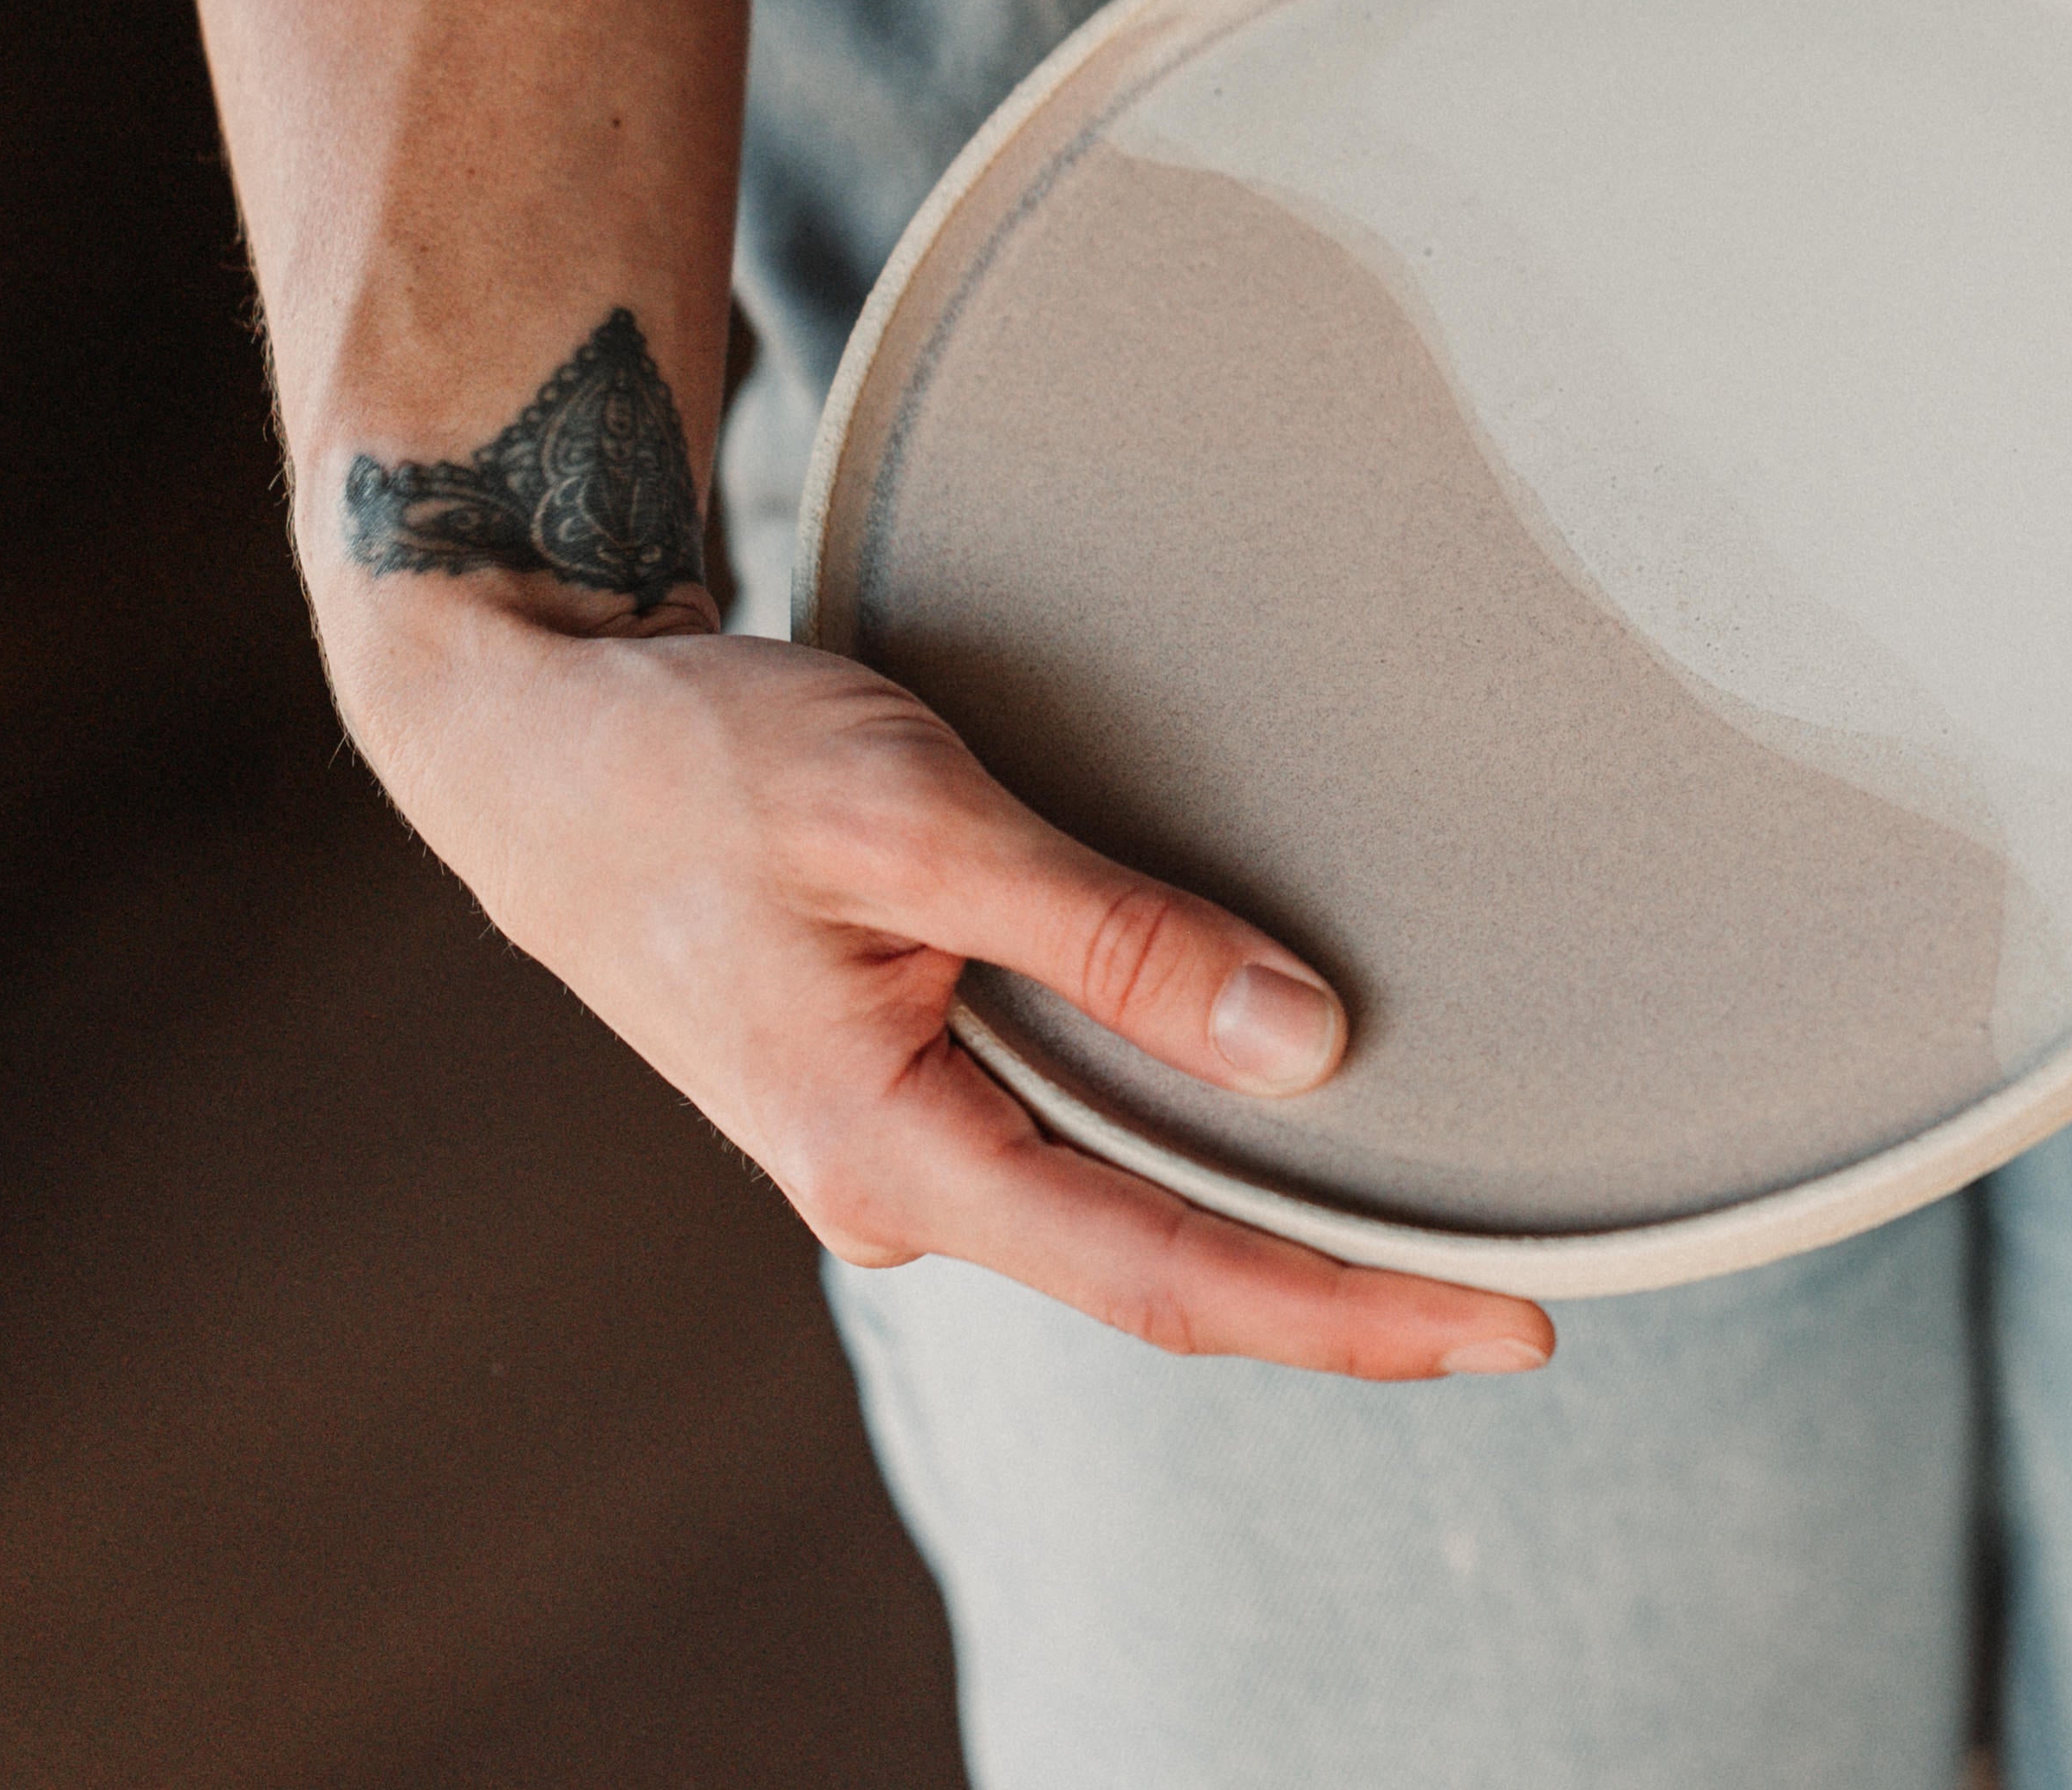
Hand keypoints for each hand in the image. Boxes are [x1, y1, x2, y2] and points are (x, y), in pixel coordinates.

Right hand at [348, 595, 1554, 1379]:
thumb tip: (1301, 1047)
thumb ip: (1106, 933)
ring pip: (1129, 1209)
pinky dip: (1202, 1147)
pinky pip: (1084, 1145)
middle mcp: (901, 1186)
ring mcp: (904, 1143)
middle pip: (1166, 1268)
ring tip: (1462, 1225)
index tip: (1512, 1324)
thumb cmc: (702, 757)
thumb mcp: (911, 814)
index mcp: (888, 1151)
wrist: (529, 746)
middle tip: (1542, 1290)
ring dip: (1280, 1222)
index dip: (1347, 1313)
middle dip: (1347, 1292)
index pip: (1166, 1275)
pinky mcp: (910, 1085)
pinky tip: (1300, 1129)